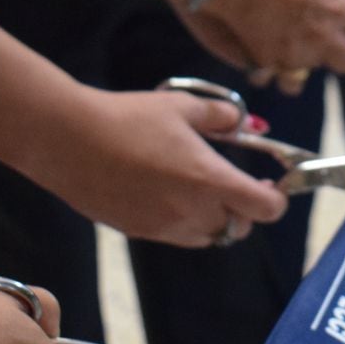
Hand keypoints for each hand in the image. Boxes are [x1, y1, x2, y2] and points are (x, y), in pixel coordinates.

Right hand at [27, 86, 287, 246]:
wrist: (68, 140)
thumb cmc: (128, 118)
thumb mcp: (181, 107)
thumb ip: (220, 117)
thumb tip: (243, 122)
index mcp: (211, 181)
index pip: (266, 209)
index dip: (276, 198)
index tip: (271, 184)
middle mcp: (193, 212)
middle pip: (239, 228)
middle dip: (245, 209)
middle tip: (239, 184)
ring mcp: (165, 227)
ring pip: (208, 237)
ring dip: (215, 219)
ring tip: (201, 188)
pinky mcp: (139, 232)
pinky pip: (176, 235)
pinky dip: (184, 221)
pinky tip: (166, 192)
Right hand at [169, 0, 344, 80]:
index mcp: (335, 6)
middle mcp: (318, 37)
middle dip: (341, 49)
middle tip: (324, 33)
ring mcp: (290, 53)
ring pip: (311, 73)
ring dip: (305, 61)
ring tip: (291, 42)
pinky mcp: (262, 60)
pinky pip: (277, 77)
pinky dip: (274, 67)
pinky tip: (267, 50)